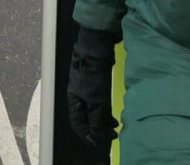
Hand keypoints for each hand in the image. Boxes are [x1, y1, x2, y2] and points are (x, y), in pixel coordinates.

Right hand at [67, 27, 120, 146]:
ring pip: (94, 109)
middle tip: (113, 133)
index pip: (78, 126)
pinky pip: (99, 100)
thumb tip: (97, 138)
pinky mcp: (94, 81)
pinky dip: (105, 108)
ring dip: (103, 118)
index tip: (103, 141)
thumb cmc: (93, 75)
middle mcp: (77, 96)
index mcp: (73, 102)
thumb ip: (97, 120)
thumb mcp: (96, 100)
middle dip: (99, 128)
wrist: (95, 48)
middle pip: (86, 118)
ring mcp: (86, 88)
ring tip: (116, 123)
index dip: (89, 136)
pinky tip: (113, 108)